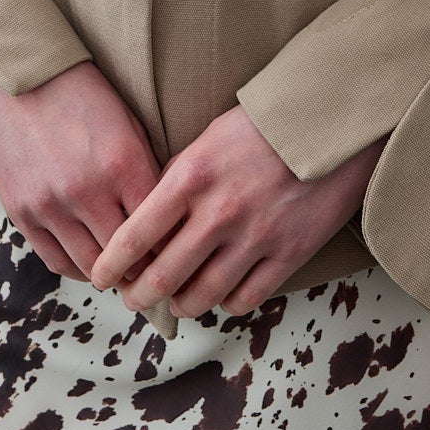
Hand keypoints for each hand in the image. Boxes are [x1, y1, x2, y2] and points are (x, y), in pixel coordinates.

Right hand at [0, 0, 164, 283]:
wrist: (14, 75)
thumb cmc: (80, 93)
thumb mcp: (128, 123)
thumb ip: (148, 171)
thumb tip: (172, 218)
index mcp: (123, 164)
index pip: (160, 229)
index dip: (174, 247)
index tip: (181, 254)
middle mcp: (87, 190)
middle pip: (128, 256)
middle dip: (147, 269)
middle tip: (159, 274)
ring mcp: (50, 204)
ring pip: (93, 266)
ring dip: (112, 274)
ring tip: (127, 272)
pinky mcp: (21, 210)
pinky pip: (55, 260)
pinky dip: (78, 268)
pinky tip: (92, 263)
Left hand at [88, 102, 386, 319]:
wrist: (329, 124)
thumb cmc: (261, 127)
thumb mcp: (206, 140)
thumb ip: (175, 180)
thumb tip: (146, 222)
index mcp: (191, 178)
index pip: (135, 236)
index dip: (110, 265)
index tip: (101, 277)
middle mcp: (219, 212)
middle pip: (163, 277)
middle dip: (140, 296)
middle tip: (134, 300)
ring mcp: (256, 236)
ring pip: (202, 296)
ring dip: (182, 306)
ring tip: (177, 303)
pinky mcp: (290, 253)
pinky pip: (246, 298)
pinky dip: (227, 303)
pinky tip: (222, 294)